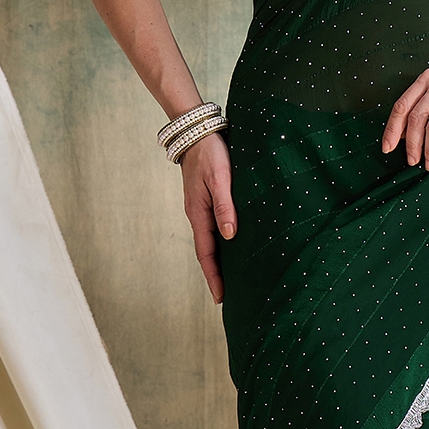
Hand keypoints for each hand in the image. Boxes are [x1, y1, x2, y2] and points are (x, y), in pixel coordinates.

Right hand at [181, 132, 235, 300]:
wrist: (197, 130)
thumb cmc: (211, 152)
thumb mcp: (220, 177)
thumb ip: (224, 205)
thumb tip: (230, 235)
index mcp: (198, 213)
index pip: (205, 253)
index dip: (213, 276)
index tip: (221, 297)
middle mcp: (197, 214)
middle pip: (207, 252)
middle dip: (216, 275)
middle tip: (229, 297)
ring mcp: (200, 208)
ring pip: (210, 241)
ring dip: (219, 261)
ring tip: (232, 279)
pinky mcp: (206, 200)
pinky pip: (213, 228)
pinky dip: (221, 243)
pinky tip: (232, 247)